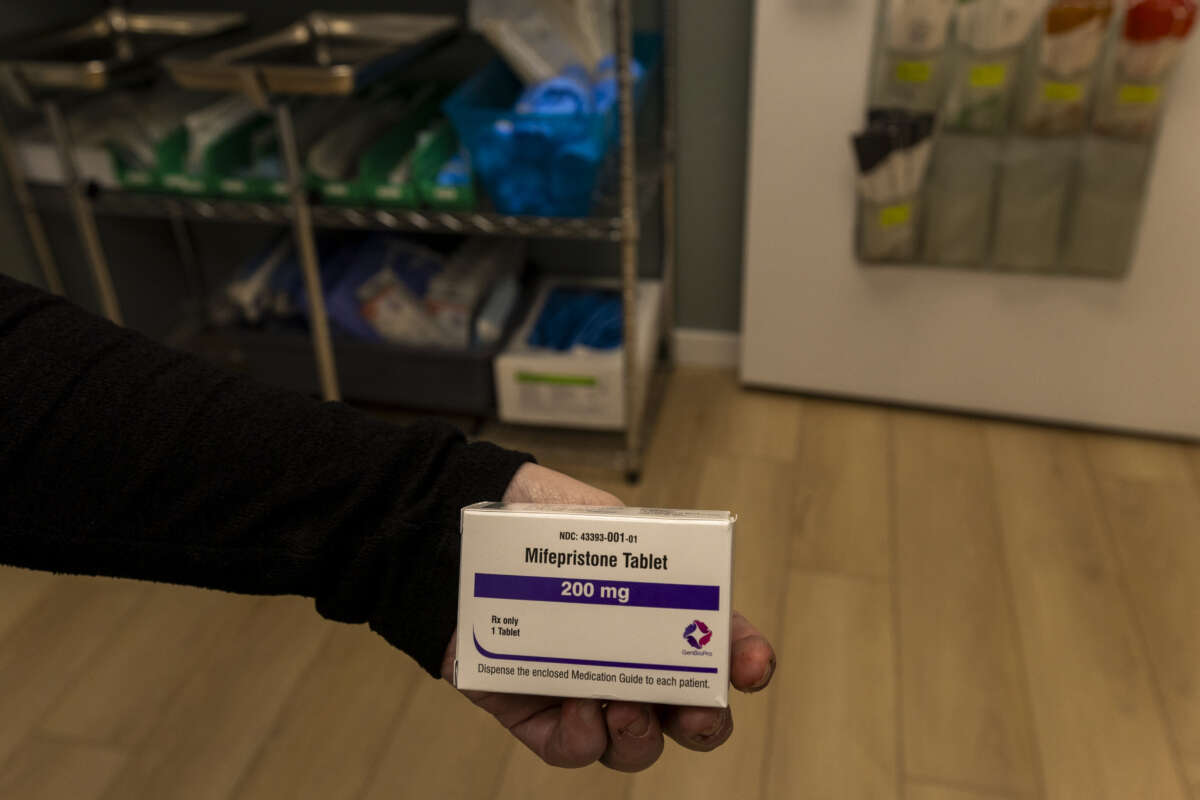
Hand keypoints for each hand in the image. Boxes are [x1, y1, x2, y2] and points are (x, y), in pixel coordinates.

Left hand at [442, 463, 775, 771]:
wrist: (465, 531)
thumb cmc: (547, 528)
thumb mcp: (612, 527)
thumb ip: (657, 556)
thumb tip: (707, 588)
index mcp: (661, 621)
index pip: (719, 652)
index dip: (746, 662)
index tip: (754, 666)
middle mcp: (632, 666)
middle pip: (689, 720)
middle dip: (705, 725)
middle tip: (699, 711)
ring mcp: (586, 694)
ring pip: (634, 746)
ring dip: (642, 735)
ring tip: (625, 705)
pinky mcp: (533, 713)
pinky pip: (571, 749)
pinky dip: (583, 738)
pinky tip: (580, 709)